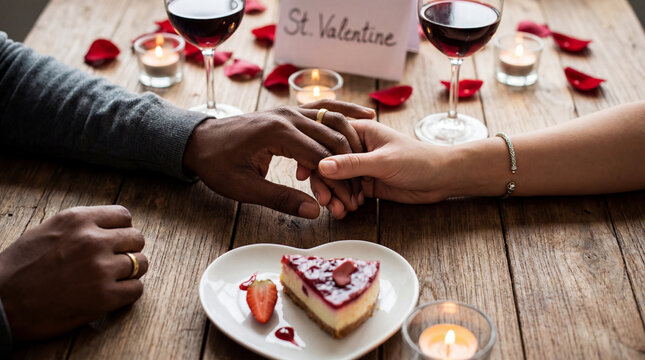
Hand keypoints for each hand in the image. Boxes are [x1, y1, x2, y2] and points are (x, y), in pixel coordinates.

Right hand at [0, 205, 147, 339]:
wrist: (0, 304)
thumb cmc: (18, 269)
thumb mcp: (46, 231)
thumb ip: (79, 225)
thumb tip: (107, 226)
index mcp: (77, 220)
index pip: (123, 216)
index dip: (122, 230)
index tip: (116, 241)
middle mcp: (92, 240)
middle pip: (136, 238)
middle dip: (129, 250)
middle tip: (116, 261)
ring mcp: (100, 269)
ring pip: (141, 263)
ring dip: (131, 272)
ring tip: (115, 278)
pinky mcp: (103, 297)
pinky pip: (136, 289)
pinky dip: (128, 293)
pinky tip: (114, 295)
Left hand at [183, 100, 374, 217]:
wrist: (198, 140)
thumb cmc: (217, 165)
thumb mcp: (244, 188)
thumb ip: (280, 198)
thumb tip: (314, 211)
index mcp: (276, 133)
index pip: (320, 158)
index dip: (338, 182)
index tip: (350, 201)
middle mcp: (287, 116)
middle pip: (331, 139)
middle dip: (349, 166)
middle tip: (360, 191)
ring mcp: (289, 110)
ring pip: (332, 119)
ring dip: (352, 139)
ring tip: (371, 158)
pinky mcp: (289, 111)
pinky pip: (322, 108)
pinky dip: (343, 109)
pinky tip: (363, 113)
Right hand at [313, 120, 452, 207]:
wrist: (442, 178)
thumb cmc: (418, 160)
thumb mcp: (383, 162)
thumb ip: (352, 165)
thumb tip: (321, 165)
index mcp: (360, 131)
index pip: (327, 140)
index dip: (313, 156)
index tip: (304, 174)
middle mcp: (357, 146)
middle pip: (328, 163)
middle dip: (325, 183)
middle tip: (324, 201)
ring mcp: (361, 166)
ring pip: (337, 180)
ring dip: (335, 196)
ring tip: (338, 211)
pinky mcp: (367, 182)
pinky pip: (347, 192)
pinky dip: (344, 202)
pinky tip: (346, 211)